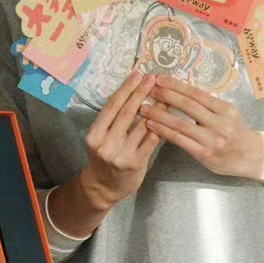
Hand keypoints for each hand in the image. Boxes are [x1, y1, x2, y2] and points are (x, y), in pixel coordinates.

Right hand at [78, 72, 161, 209]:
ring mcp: (121, 154)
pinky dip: (160, 126)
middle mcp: (106, 143)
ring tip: (166, 94)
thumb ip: (114, 120)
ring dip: (156, 108)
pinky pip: (151, 140)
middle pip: (127, 113)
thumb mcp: (101, 138)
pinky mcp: (136, 163)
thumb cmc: (105, 157)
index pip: (112, 106)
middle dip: (141, 93)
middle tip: (153, 78)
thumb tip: (133, 93)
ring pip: (142, 125)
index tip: (137, 75)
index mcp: (95, 134)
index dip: (126, 89)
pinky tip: (168, 116)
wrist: (104, 187)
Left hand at [140, 76, 262, 178]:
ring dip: (160, 114)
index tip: (159, 78)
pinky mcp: (205, 154)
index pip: (196, 94)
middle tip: (148, 89)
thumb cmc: (234, 131)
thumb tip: (180, 88)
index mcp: (225, 109)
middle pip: (188, 106)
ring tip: (143, 108)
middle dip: (166, 96)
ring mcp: (213, 140)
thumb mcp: (227, 113)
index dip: (176, 85)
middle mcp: (220, 123)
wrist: (251, 157)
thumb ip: (207, 104)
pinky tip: (152, 125)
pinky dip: (164, 131)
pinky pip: (180, 140)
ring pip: (181, 124)